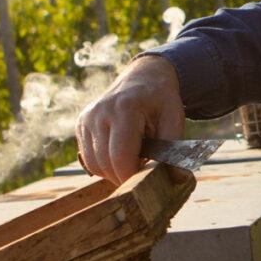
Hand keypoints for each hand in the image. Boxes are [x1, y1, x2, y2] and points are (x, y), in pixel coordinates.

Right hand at [75, 55, 187, 184]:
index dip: (132, 177)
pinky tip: (120, 153)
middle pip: (105, 164)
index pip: (120, 156)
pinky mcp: (81, 124)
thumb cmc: (160, 100)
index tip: (146, 183)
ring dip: (113, 172)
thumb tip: (178, 179)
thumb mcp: (174, 118)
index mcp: (124, 108)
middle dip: (124, 177)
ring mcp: (87, 118)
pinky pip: (88, 158)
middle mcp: (99, 112)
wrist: (143, 77)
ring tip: (133, 160)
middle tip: (143, 172)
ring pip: (93, 164)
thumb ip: (174, 149)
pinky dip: (104, 164)